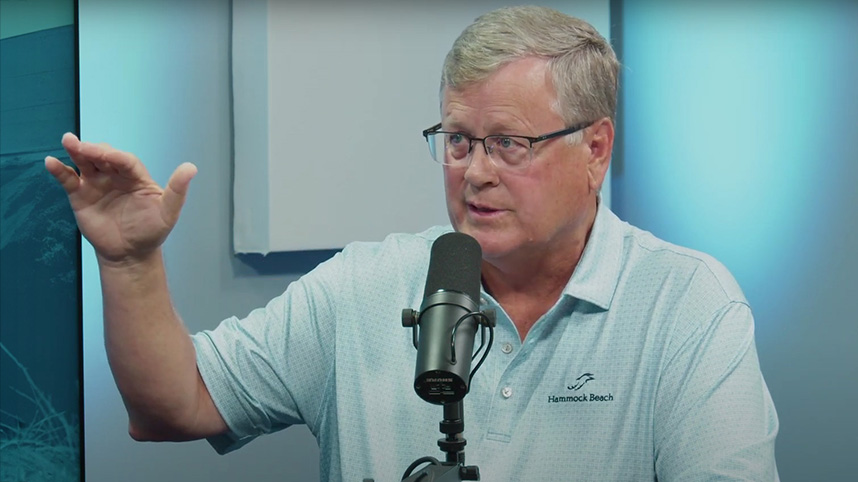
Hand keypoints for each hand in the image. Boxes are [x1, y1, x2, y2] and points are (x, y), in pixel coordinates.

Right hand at [45, 133, 196, 264]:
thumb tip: (191, 167)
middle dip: (93, 149)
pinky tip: (51, 162)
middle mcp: (115, 176)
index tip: (103, 152)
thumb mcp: (167, 212)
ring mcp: (97, 184)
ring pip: (85, 163)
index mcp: (136, 176)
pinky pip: (69, 179)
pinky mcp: (81, 195)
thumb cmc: (150, 232)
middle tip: (81, 145)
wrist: (129, 254)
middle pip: (103, 157)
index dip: (114, 155)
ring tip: (68, 141)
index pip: (124, 160)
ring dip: (76, 151)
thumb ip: (177, 190)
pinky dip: (60, 171)